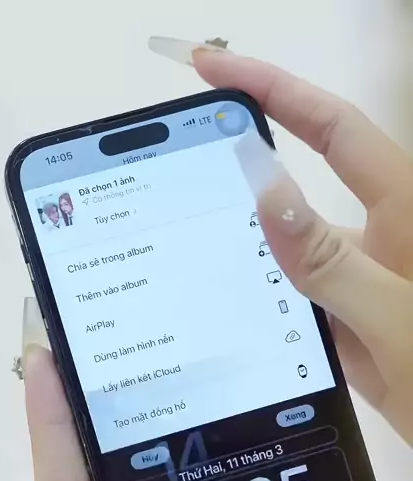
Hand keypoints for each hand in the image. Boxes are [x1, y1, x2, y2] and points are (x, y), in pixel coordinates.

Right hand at [194, 49, 412, 444]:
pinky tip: (221, 305)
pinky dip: (260, 299)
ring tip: (178, 236)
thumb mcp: (391, 314)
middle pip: (301, 182)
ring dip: (243, 241)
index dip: (272, 87)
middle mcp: (377, 238)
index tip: (211, 68)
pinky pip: (294, 300)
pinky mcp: (348, 326)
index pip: (330, 128)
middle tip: (176, 150)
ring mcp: (360, 283)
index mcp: (403, 210)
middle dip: (241, 155)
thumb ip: (328, 259)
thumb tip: (264, 188)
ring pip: (291, 250)